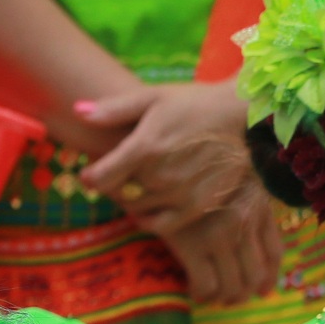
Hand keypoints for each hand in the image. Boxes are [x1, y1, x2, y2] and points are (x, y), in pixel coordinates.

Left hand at [76, 83, 281, 302]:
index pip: (98, 178)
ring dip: (133, 199)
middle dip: (114, 184)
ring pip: (136, 208)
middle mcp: (161, 174)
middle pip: (116, 193)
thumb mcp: (154, 97)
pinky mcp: (199, 207)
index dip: (92, 175)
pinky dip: (151, 217)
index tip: (95, 171)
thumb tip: (76, 111)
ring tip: (143, 182)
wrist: (248, 116)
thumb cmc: (196, 103)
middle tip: (123, 173)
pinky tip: (154, 202)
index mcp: (145, 146)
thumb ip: (114, 108)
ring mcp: (180, 193)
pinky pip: (161, 225)